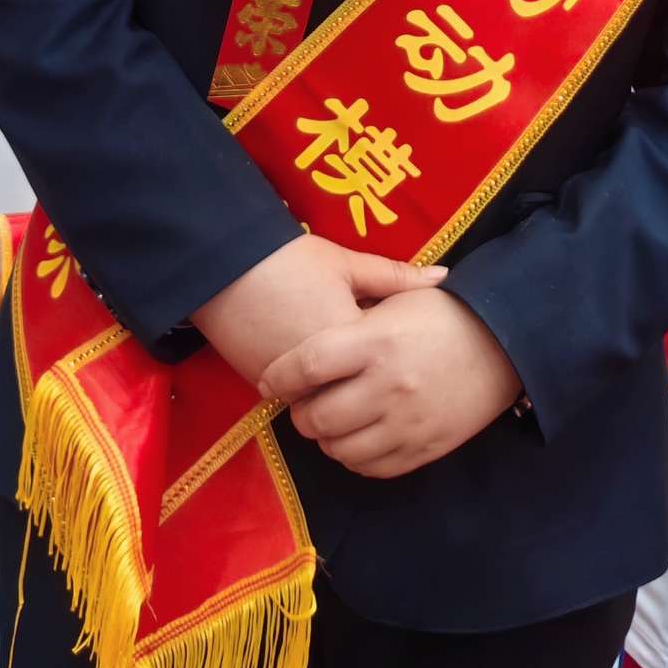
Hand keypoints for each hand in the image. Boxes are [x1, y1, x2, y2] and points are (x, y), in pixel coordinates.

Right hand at [191, 237, 443, 391]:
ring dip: (344, 394)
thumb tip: (443, 278)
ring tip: (356, 371)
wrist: (224, 267)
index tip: (406, 340)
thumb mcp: (345, 262)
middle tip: (387, 366)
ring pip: (332, 407)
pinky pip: (302, 404)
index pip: (392, 364)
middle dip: (377, 386)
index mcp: (353, 340)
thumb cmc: (290, 260)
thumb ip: (395, 276)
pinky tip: (322, 373)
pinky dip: (314, 393)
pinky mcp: (270, 390)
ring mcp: (295, 387)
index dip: (402, 353)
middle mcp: (326, 375)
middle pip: (366, 396)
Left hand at [260, 288, 522, 478]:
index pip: (307, 366)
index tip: (268, 382)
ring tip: (332, 421)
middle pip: (317, 417)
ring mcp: (407, 422)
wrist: (506, 343)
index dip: (278, 377)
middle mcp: (388, 386)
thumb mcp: (399, 298)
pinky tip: (358, 437)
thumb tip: (302, 336)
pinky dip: (355, 457)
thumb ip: (350, 319)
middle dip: (301, 414)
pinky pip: (372, 467)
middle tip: (302, 404)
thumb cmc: (444, 313)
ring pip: (340, 449)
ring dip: (326, 439)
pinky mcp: (424, 448)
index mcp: (376, 341)